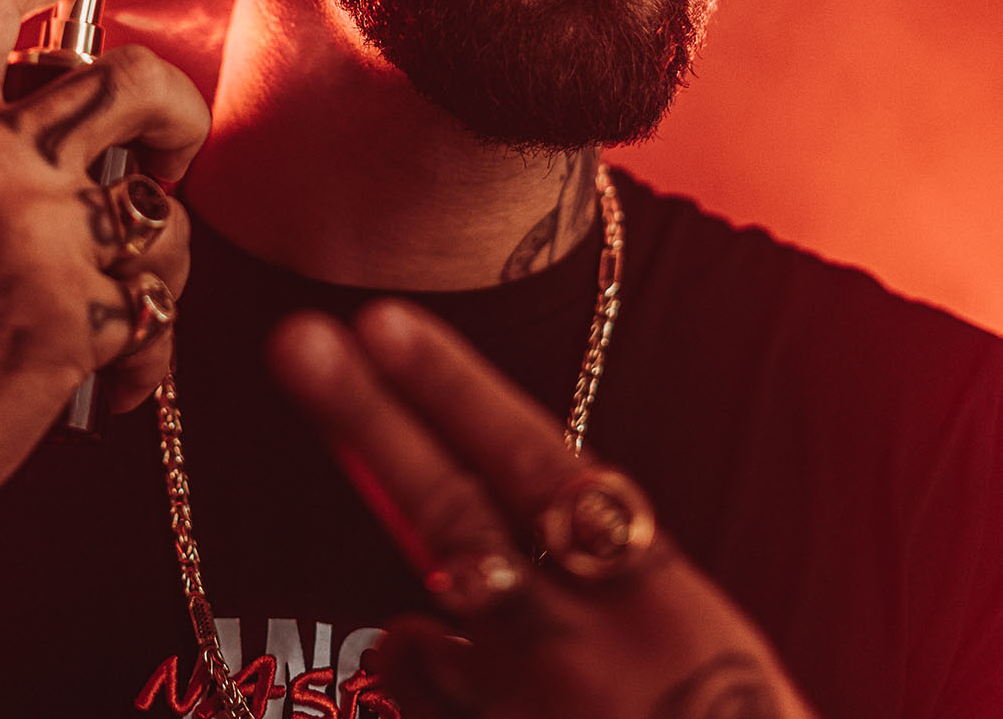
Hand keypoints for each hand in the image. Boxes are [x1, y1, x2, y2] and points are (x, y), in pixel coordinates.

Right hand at [0, 0, 209, 558]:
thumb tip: (79, 119)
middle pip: (133, 80)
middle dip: (180, 109)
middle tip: (170, 154)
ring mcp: (34, 231)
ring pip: (161, 211)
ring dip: (160, 259)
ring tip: (124, 299)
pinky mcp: (75, 314)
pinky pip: (156, 309)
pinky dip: (147, 346)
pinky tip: (111, 375)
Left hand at [269, 301, 816, 718]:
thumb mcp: (704, 652)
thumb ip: (612, 587)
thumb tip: (482, 564)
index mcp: (663, 604)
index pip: (538, 465)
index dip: (454, 390)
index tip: (382, 321)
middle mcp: (588, 650)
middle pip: (454, 516)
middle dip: (371, 422)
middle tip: (298, 341)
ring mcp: (534, 714)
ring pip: (423, 636)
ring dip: (403, 621)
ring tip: (412, 613)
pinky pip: (427, 714)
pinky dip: (428, 688)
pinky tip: (439, 674)